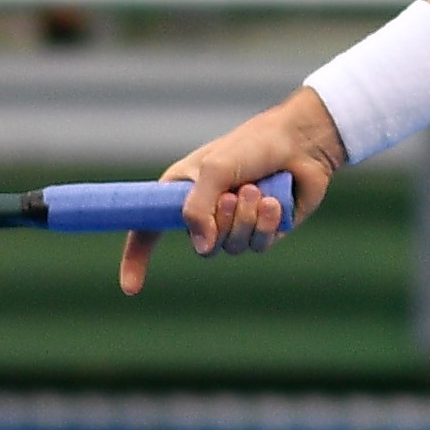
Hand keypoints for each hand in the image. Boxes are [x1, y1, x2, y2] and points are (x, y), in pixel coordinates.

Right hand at [119, 88, 346, 293]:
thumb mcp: (214, 169)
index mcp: (182, 194)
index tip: (130, 288)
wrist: (299, 141)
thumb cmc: (251, 145)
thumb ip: (198, 208)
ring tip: (257, 191)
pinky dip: (265, 224)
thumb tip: (202, 248)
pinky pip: (258, 245)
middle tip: (234, 194)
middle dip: (220, 223)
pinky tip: (274, 203)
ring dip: (245, 220)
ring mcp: (238, 224)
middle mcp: (207, 213)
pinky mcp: (266, 231)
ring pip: (233, 247)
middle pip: (202, 247)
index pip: (149, 231)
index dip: (136, 260)